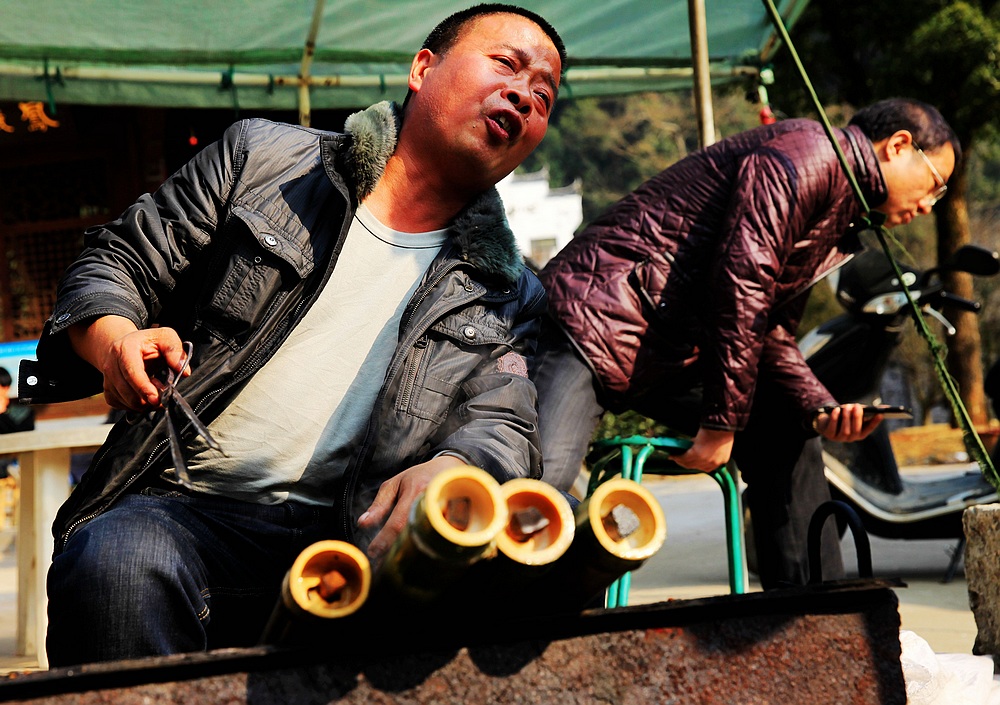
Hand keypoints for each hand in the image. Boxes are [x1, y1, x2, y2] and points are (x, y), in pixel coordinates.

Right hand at [68, 316, 188, 410]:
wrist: (126, 345)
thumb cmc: (148, 342)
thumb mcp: (165, 337)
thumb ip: (175, 351)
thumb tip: (184, 371)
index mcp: (125, 349)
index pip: (131, 372)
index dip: (143, 388)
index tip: (156, 399)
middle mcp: (111, 364)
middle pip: (126, 391)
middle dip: (147, 399)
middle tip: (163, 393)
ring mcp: (107, 379)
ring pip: (124, 401)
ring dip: (144, 403)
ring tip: (155, 390)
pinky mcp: (108, 391)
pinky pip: (121, 405)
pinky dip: (136, 406)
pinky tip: (144, 396)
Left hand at [358, 454, 467, 562]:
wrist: (451, 469)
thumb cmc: (419, 477)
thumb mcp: (395, 484)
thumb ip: (379, 504)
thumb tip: (362, 524)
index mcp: (415, 491)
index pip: (397, 523)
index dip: (383, 541)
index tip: (372, 553)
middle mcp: (432, 503)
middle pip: (412, 536)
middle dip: (394, 553)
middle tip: (381, 565)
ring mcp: (446, 513)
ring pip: (426, 541)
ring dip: (409, 554)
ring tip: (394, 564)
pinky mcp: (454, 521)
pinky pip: (437, 540)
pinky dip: (424, 550)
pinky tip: (414, 557)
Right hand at [672, 428, 734, 471]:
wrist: (721, 426)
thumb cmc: (722, 430)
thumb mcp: (717, 443)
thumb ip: (708, 447)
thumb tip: (696, 445)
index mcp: (720, 461)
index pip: (706, 467)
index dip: (696, 465)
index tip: (689, 462)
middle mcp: (712, 463)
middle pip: (696, 467)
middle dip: (686, 464)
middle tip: (679, 460)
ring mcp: (704, 460)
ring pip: (689, 464)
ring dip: (680, 461)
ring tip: (674, 457)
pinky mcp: (696, 454)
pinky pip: (684, 458)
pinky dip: (677, 457)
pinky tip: (673, 455)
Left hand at [811, 403, 881, 441]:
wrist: (825, 420)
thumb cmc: (843, 416)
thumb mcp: (853, 413)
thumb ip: (864, 411)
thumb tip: (882, 407)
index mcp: (860, 433)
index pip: (869, 429)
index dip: (875, 422)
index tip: (880, 414)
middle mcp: (851, 438)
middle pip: (856, 430)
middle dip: (857, 418)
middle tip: (858, 406)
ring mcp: (840, 438)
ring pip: (845, 430)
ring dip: (846, 417)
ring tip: (847, 406)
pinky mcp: (829, 435)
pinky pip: (832, 427)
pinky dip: (835, 418)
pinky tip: (836, 410)